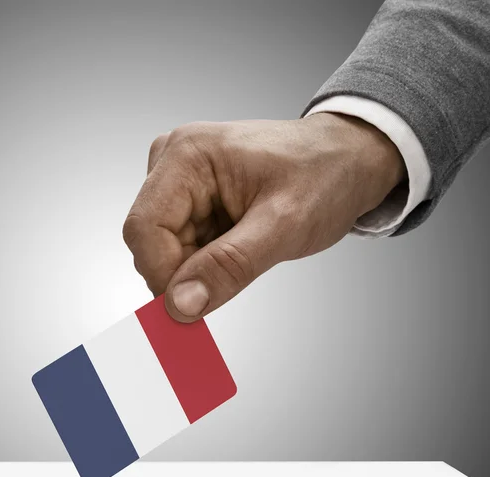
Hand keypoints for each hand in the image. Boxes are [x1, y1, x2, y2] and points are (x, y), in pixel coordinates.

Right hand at [123, 114, 404, 321]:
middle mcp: (173, 163)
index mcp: (187, 155)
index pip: (144, 229)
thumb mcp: (284, 226)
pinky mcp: (190, 200)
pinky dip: (206, 262)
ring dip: (200, 268)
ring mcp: (180, 182)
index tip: (193, 308)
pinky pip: (181, 248)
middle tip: (236, 275)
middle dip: (186, 273)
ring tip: (247, 250)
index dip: (163, 275)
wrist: (346, 161)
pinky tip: (239, 247)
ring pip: (164, 251)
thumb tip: (180, 305)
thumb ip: (229, 266)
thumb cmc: (324, 175)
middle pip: (151, 242)